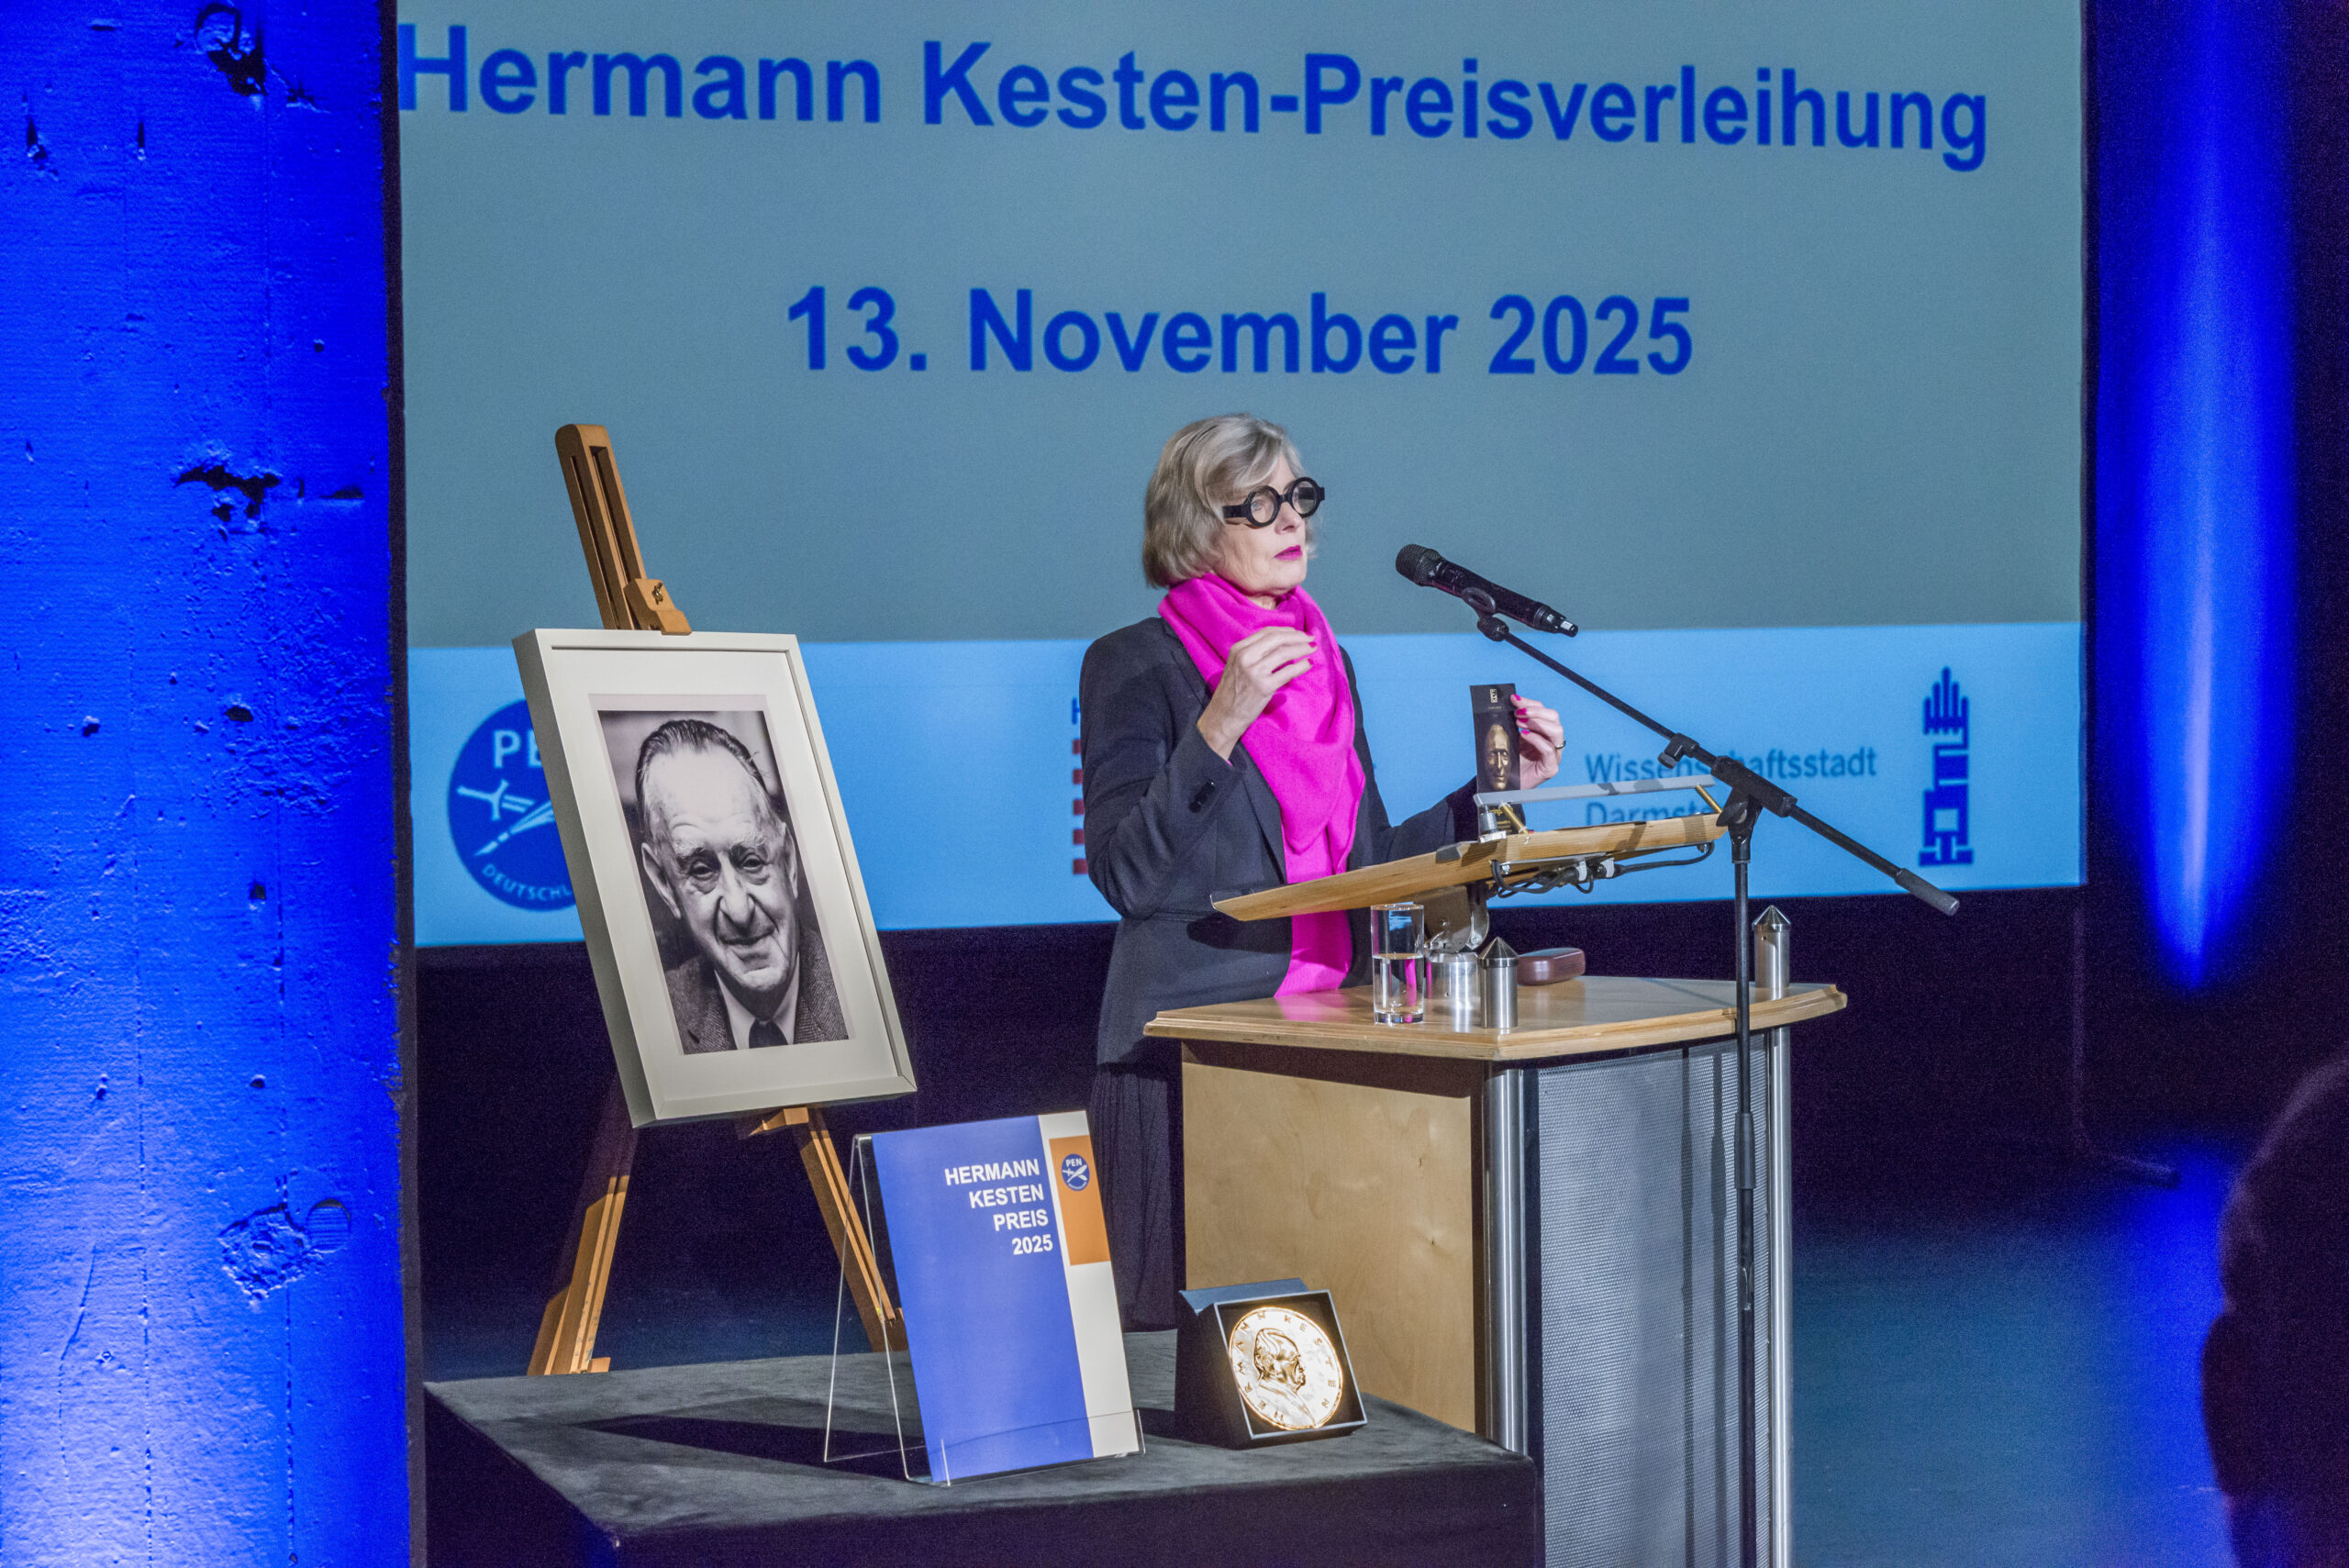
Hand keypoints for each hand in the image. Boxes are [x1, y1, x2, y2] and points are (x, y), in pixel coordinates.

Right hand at [1196, 628, 1315, 758]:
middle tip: (1310, 638)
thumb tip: (1282, 644)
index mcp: (1238, 649)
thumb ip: (1254, 654)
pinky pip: (1288, 672)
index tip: (1298, 632)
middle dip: (1297, 636)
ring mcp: (1254, 671)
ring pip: (1284, 652)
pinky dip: (1301, 666)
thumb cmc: (1232, 692)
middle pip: (1277, 639)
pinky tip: (1308, 664)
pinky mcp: (1264, 686)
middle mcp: (1245, 657)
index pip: (1267, 632)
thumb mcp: (1237, 665)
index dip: (1286, 630)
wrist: (1224, 716)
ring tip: (1312, 649)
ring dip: (1302, 648)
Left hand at [1513, 695, 1565, 787]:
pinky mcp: (1550, 768)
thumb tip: (1510, 702)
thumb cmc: (1507, 762)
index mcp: (1544, 733)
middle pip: (1554, 718)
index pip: (1544, 712)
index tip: (1515, 699)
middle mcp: (1552, 742)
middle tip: (1518, 713)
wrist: (1503, 786)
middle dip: (1535, 711)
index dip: (1530, 703)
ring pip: (1557, 731)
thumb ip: (1513, 722)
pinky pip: (1549, 749)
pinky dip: (1536, 739)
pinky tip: (1523, 735)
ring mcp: (1553, 756)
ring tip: (1519, 723)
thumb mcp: (1510, 737)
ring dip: (1537, 722)